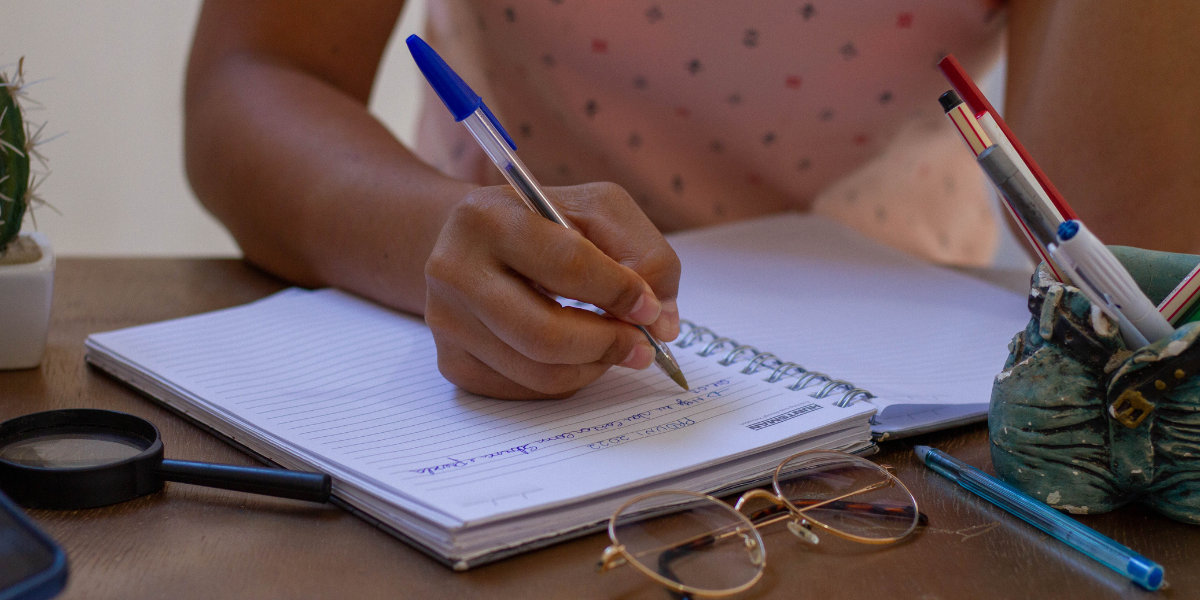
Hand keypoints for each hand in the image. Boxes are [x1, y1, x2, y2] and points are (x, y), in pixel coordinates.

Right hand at [424, 182, 680, 398]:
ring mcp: (446, 322)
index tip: (651, 307)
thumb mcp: (597, 211)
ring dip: (594, 366)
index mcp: (486, 217)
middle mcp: (452, 271)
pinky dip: (568, 378)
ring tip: (616, 345)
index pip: (566, 265)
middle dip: (608, 344)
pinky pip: (527, 389)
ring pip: (539, 372)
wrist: (474, 243)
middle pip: (545, 334)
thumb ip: (643, 254)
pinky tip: (578, 352)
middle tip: (644, 346)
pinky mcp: (453, 363)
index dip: (619, 292)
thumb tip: (662, 322)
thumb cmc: (544, 224)